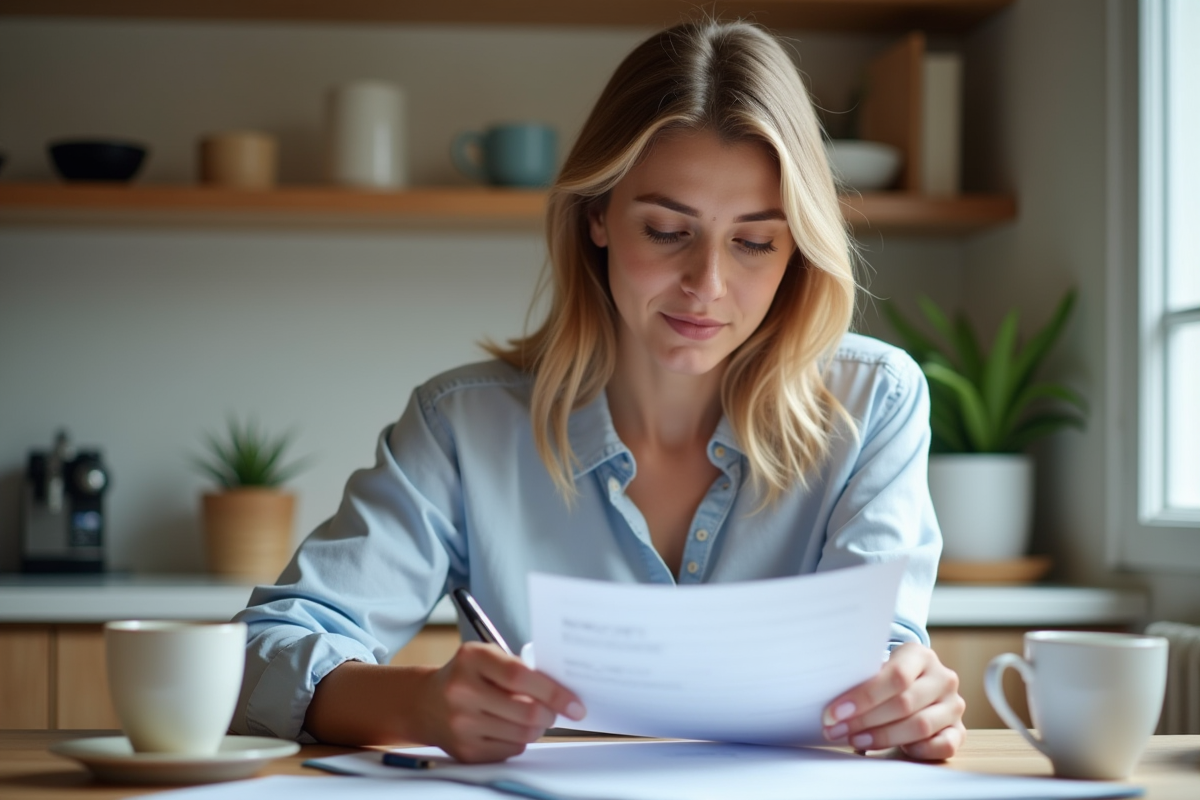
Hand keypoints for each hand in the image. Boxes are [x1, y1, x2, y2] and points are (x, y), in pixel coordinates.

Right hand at [419, 642, 586, 762]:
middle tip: (554, 711)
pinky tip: (509, 728)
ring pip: (523, 735)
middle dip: (550, 714)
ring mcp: (461, 724)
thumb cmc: (467, 675)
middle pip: (526, 711)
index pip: (520, 676)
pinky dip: (519, 740)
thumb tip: (562, 691)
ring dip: (537, 728)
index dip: (554, 692)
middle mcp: (462, 691)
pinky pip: (511, 750)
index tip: (575, 704)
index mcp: (472, 658)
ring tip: (531, 717)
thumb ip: (519, 668)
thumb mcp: (487, 657)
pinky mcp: (465, 751)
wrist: (425, 703)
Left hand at [821, 642, 965, 760]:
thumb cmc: (887, 676)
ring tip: (855, 739)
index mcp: (920, 655)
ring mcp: (954, 705)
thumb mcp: (878, 666)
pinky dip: (918, 751)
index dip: (863, 697)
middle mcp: (942, 678)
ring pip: (920, 726)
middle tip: (836, 730)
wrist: (918, 682)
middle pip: (904, 703)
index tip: (834, 712)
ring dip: (883, 737)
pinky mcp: (959, 730)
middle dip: (865, 720)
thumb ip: (862, 678)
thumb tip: (830, 705)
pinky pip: (943, 746)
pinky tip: (895, 750)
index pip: (896, 676)